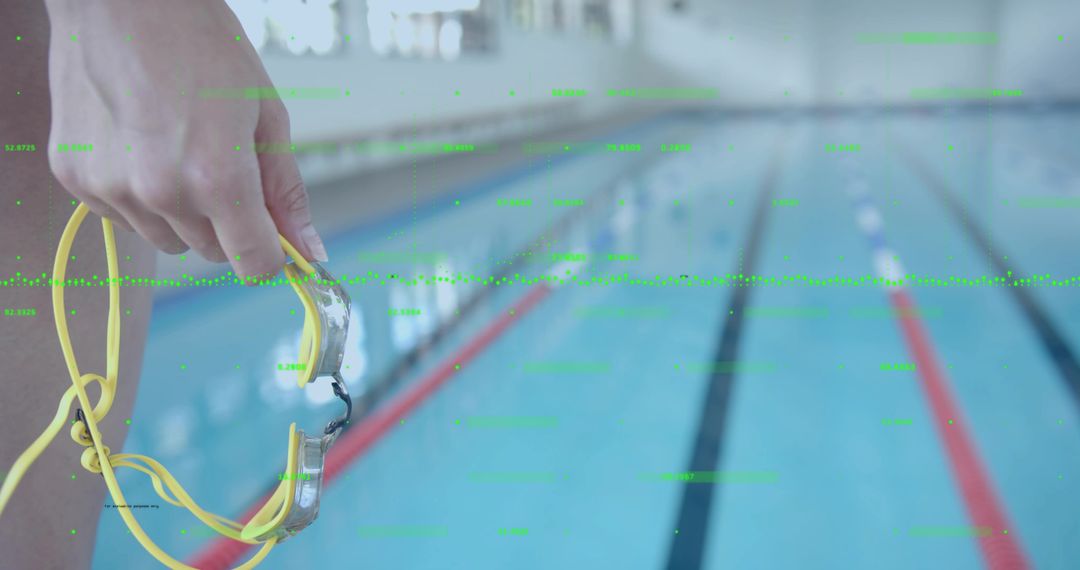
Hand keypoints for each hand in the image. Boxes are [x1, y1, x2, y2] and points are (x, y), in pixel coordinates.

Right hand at [44, 0, 327, 281]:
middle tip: (222, 164)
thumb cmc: (201, 45)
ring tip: (177, 146)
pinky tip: (141, 141)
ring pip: (165, 238)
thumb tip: (309, 249)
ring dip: (181, 211)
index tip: (272, 236)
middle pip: (210, 252)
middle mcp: (160, 191)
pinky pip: (123, 216)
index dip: (270, 253)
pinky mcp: (75, 176)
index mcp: (217, 178)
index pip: (253, 264)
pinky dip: (138, 192)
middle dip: (227, 223)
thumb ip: (285, 191)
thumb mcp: (265, 115)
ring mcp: (111, 186)